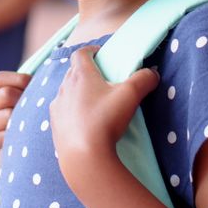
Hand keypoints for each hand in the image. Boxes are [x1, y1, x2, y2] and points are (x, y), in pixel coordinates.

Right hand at [0, 71, 30, 207]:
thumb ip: (7, 96)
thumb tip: (39, 81)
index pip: (0, 78)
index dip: (20, 80)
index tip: (37, 88)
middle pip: (7, 94)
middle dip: (25, 100)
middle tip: (36, 112)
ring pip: (8, 115)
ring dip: (23, 121)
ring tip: (31, 127)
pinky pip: (6, 136)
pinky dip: (19, 137)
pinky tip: (24, 141)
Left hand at [50, 47, 159, 186]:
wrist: (84, 157)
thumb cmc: (106, 120)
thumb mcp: (131, 95)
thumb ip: (144, 79)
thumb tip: (152, 73)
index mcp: (81, 75)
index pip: (81, 53)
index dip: (91, 51)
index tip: (101, 54)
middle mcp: (65, 88)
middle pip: (73, 72)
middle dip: (86, 72)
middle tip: (102, 80)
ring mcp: (57, 107)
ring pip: (67, 92)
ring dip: (78, 93)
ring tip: (94, 103)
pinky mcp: (55, 126)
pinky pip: (63, 112)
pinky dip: (72, 112)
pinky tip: (84, 123)